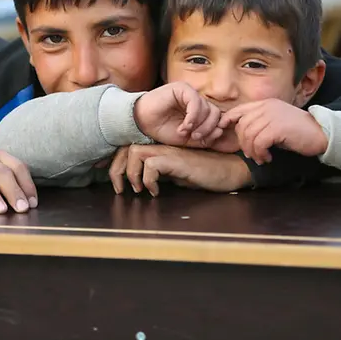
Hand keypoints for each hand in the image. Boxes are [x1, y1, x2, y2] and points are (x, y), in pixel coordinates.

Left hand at [108, 144, 251, 195]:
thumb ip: (162, 175)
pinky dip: (149, 180)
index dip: (116, 162)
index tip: (111, 180)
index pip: (130, 149)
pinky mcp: (178, 160)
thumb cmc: (206, 174)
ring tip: (138, 190)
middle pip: (127, 148)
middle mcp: (162, 148)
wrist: (229, 171)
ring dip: (131, 174)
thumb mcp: (177, 176)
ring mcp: (170, 152)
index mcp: (161, 150)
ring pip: (135, 152)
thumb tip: (144, 184)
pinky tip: (156, 192)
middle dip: (116, 169)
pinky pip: (152, 164)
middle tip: (119, 188)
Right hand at [133, 82, 223, 146]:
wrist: (141, 122)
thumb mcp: (187, 138)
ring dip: (199, 124)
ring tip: (185, 132)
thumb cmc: (162, 129)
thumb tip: (220, 133)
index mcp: (199, 111)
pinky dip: (193, 116)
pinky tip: (185, 126)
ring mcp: (190, 93)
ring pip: (207, 108)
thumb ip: (203, 137)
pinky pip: (196, 102)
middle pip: (215, 113)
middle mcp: (197, 100)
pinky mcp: (182, 88)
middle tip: (196, 138)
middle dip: (208, 128)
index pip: (216, 119)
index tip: (204, 141)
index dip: (214, 131)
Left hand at [219, 99, 328, 164]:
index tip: (223, 130)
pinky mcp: (278, 128)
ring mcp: (272, 116)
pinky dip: (260, 153)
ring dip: (252, 151)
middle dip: (243, 143)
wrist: (321, 133)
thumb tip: (243, 135)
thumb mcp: (276, 122)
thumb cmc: (298, 131)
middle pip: (242, 126)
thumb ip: (261, 123)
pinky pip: (258, 143)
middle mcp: (267, 107)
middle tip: (252, 155)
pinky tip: (268, 158)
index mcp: (265, 104)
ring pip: (249, 136)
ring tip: (261, 158)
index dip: (228, 120)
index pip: (239, 110)